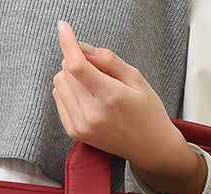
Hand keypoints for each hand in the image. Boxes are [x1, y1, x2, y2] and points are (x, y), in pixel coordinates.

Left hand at [52, 20, 206, 193]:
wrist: (151, 149)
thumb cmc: (148, 113)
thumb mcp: (137, 80)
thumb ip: (109, 60)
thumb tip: (83, 48)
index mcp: (110, 98)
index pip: (77, 65)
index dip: (67, 42)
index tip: (63, 27)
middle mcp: (92, 114)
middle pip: (66, 71)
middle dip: (77, 61)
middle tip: (98, 70)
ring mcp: (82, 126)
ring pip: (59, 84)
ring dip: (71, 77)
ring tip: (93, 86)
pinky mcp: (75, 133)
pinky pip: (59, 99)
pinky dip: (68, 92)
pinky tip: (86, 97)